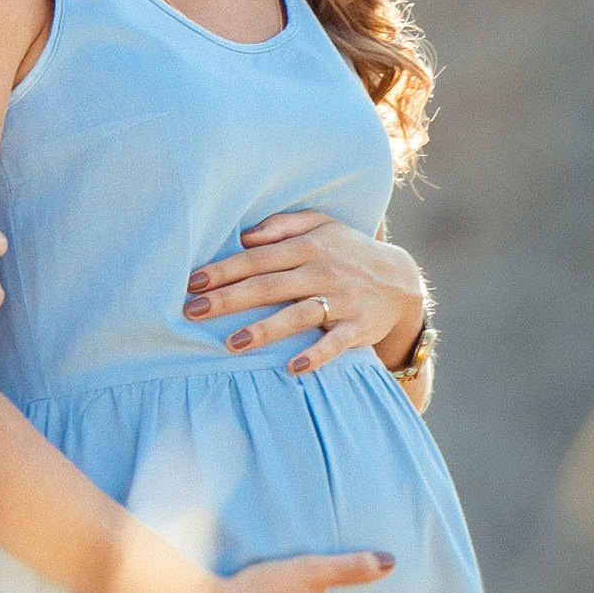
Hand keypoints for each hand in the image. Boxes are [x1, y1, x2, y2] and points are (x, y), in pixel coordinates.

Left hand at [185, 212, 426, 373]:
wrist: (401, 280)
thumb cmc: (347, 251)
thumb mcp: (322, 225)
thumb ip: (282, 225)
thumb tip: (245, 236)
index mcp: (308, 246)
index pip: (258, 258)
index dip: (224, 270)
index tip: (192, 283)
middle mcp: (322, 271)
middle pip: (270, 286)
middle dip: (230, 298)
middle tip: (193, 312)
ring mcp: (342, 300)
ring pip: (299, 315)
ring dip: (266, 329)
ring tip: (232, 343)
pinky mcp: (359, 327)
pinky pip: (336, 342)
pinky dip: (317, 355)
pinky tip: (293, 367)